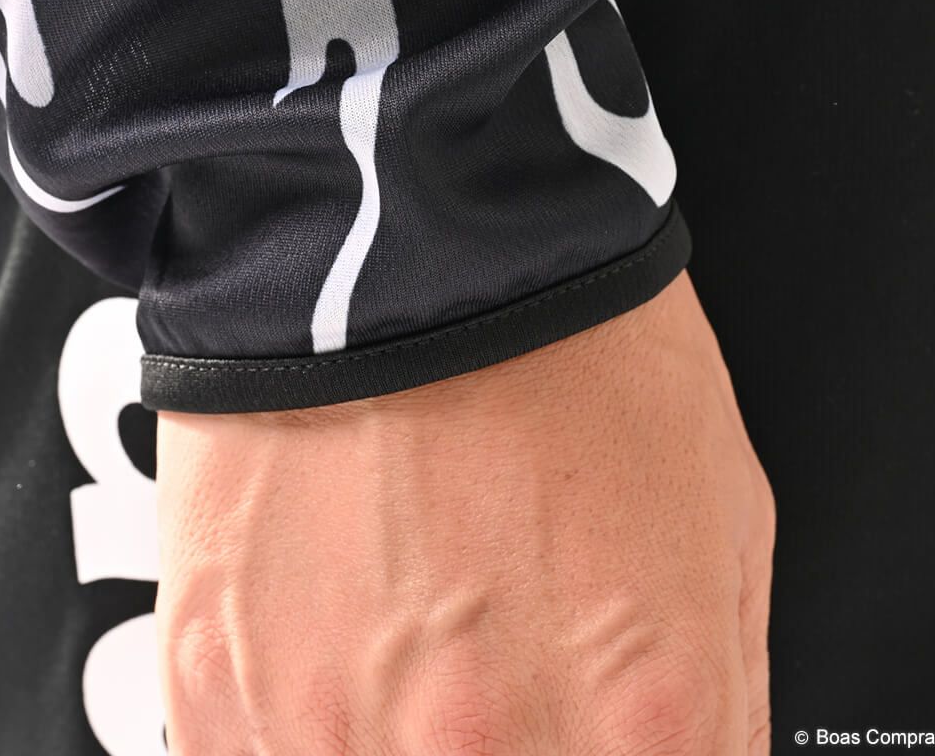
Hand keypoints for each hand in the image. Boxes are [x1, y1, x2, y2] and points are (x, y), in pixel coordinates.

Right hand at [154, 271, 775, 753]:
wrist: (399, 230)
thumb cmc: (561, 339)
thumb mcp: (719, 512)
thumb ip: (714, 695)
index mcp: (637, 720)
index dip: (609, 747)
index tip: (576, 712)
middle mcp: (478, 746)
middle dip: (500, 734)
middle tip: (484, 646)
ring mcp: (329, 726)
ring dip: (388, 725)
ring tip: (403, 608)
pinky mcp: (215, 684)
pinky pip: (261, 755)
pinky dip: (299, 707)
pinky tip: (330, 608)